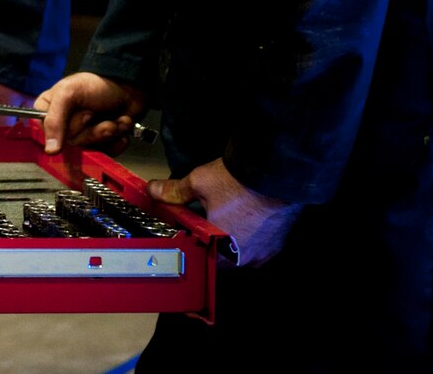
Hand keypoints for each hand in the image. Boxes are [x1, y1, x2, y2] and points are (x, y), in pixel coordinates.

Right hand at [36, 72, 147, 153]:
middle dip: (91, 130)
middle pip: (71, 144)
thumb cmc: (96, 85)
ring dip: (107, 133)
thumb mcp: (69, 93)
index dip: (66, 127)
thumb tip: (51, 151)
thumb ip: (54, 120)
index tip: (84, 113)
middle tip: (96, 113)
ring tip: (114, 121)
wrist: (128, 88)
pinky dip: (117, 141)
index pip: (47, 133)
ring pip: (89, 150)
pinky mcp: (100, 145)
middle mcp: (63, 127)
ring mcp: (82, 137)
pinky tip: (120, 126)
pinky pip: (105, 154)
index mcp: (48, 111)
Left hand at [146, 158, 299, 266]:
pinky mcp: (279, 241)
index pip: (201, 260)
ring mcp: (265, 252)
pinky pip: (260, 245)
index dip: (192, 248)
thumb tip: (153, 190)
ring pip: (242, 253)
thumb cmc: (237, 182)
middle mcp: (245, 258)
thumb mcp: (198, 183)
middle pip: (222, 259)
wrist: (277, 171)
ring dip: (232, 241)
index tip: (187, 237)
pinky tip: (245, 218)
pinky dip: (251, 235)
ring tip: (224, 221)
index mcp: (222, 251)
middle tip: (203, 227)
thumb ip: (174, 191)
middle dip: (212, 244)